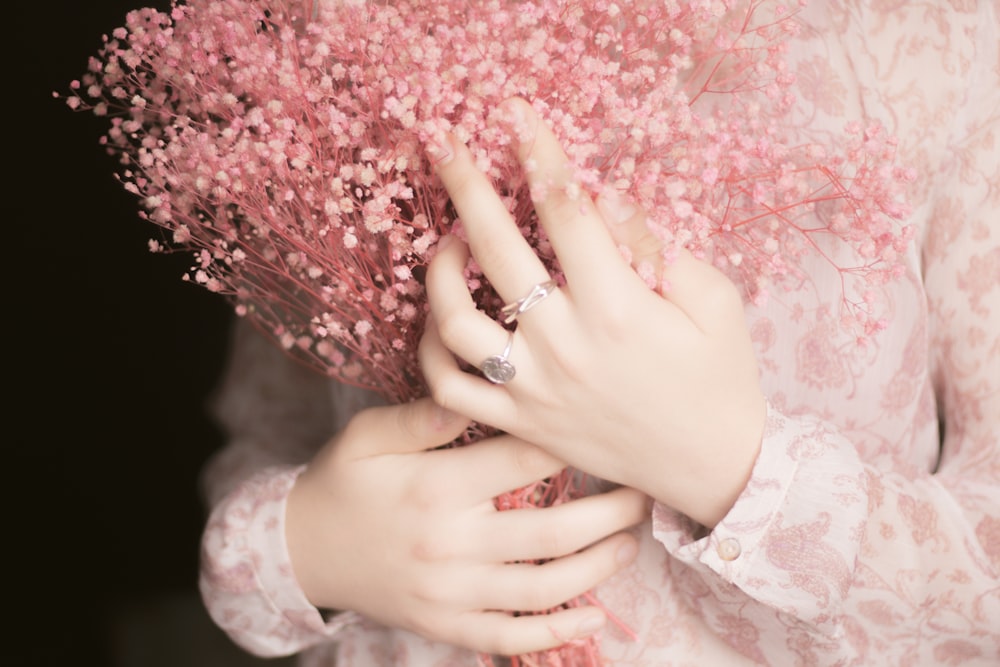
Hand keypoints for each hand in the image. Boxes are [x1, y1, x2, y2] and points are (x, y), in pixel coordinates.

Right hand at [286, 397, 646, 654]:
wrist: (300, 550)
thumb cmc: (342, 482)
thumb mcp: (366, 436)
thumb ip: (417, 418)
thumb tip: (466, 395)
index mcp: (435, 488)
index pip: (523, 461)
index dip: (573, 444)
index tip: (610, 432)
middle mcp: (450, 545)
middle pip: (551, 533)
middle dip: (609, 513)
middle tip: (644, 493)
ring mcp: (449, 593)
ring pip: (542, 589)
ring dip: (597, 568)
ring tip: (631, 543)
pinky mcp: (444, 624)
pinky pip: (509, 636)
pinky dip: (554, 632)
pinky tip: (592, 616)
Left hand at [420, 98, 765, 527]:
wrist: (711, 468)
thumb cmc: (720, 378)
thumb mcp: (714, 301)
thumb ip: (658, 245)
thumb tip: (604, 197)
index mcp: (618, 306)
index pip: (566, 210)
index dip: (538, 152)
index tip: (515, 115)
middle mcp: (565, 344)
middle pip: (497, 249)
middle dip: (467, 185)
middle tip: (445, 144)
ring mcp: (534, 388)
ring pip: (456, 321)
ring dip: (440, 271)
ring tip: (448, 242)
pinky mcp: (519, 422)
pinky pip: (450, 388)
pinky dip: (432, 350)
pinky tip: (441, 319)